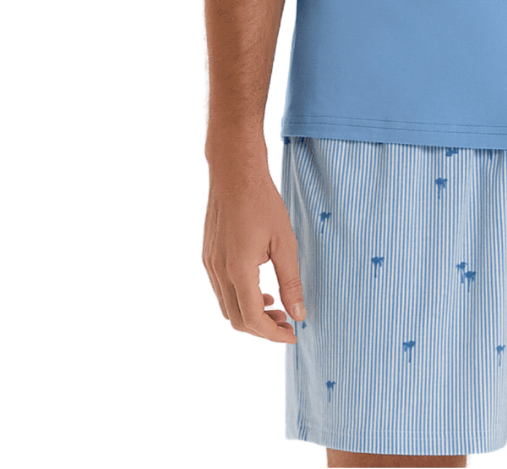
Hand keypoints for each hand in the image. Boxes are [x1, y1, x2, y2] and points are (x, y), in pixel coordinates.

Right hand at [203, 157, 305, 341]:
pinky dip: (239, 298)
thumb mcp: (285, 242)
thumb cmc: (262, 202)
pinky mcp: (207, 256)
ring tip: (275, 305)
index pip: (252, 319)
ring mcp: (209, 264)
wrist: (234, 172)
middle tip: (287, 321)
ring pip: (226, 307)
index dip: (272, 334)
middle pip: (236, 319)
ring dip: (250, 314)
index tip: (292, 334)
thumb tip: (299, 313)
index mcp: (238, 269)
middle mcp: (219, 271)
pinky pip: (221, 290)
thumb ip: (291, 281)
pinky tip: (259, 287)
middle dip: (262, 328)